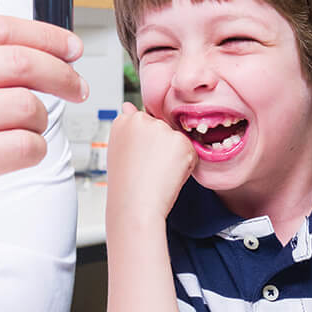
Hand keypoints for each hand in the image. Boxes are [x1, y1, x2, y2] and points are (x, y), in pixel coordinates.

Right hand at [0, 15, 86, 243]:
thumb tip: (42, 49)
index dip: (46, 36)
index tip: (72, 49)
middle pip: (20, 62)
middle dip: (62, 75)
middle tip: (77, 88)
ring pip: (26, 106)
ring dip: (42, 120)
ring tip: (29, 130)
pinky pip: (21, 147)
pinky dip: (34, 149)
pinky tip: (22, 152)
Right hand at [107, 102, 196, 228]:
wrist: (134, 205)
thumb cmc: (126, 184)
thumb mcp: (120, 149)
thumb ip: (129, 127)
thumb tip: (128, 105)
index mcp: (123, 120)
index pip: (146, 124)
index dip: (145, 146)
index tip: (138, 160)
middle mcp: (142, 119)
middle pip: (163, 130)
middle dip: (161, 148)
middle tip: (146, 168)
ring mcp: (162, 129)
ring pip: (178, 141)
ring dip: (174, 157)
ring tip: (156, 172)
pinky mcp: (180, 142)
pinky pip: (191, 152)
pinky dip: (185, 166)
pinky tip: (168, 175)